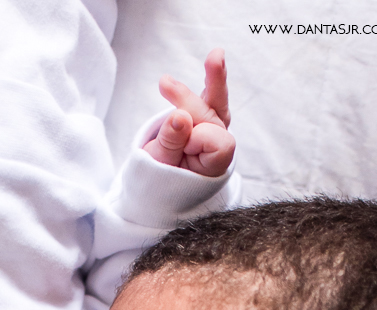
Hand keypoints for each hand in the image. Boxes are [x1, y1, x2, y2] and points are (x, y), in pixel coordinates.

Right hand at [144, 48, 234, 176]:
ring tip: (216, 56)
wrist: (157, 186)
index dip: (196, 138)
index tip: (176, 147)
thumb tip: (179, 116)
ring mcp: (213, 129)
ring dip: (215, 79)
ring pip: (217, 102)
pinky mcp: (204, 117)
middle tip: (164, 84)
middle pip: (213, 117)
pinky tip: (215, 58)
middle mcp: (219, 145)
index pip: (215, 142)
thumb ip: (170, 143)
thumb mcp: (158, 166)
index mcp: (214, 165)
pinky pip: (211, 96)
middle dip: (190, 103)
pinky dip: (211, 79)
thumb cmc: (158, 179)